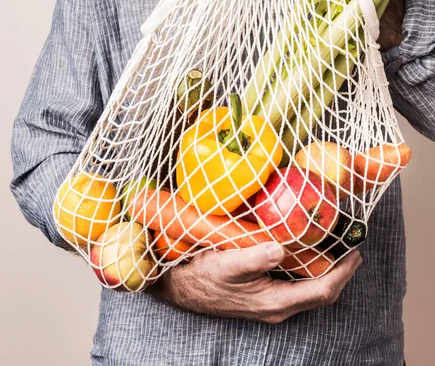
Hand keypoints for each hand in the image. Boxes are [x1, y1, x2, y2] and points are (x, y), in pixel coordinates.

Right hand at [151, 242, 361, 323]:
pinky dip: (309, 269)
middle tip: (351, 246)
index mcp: (274, 302)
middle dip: (340, 271)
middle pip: (321, 293)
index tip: (355, 252)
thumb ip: (252, 258)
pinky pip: (297, 285)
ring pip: (310, 289)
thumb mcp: (225, 264)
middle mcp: (278, 307)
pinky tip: (307, 251)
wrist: (181, 288)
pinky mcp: (265, 295)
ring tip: (335, 246)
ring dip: (326, 270)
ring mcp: (272, 303)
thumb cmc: (202, 276)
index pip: (322, 291)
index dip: (342, 273)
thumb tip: (279, 249)